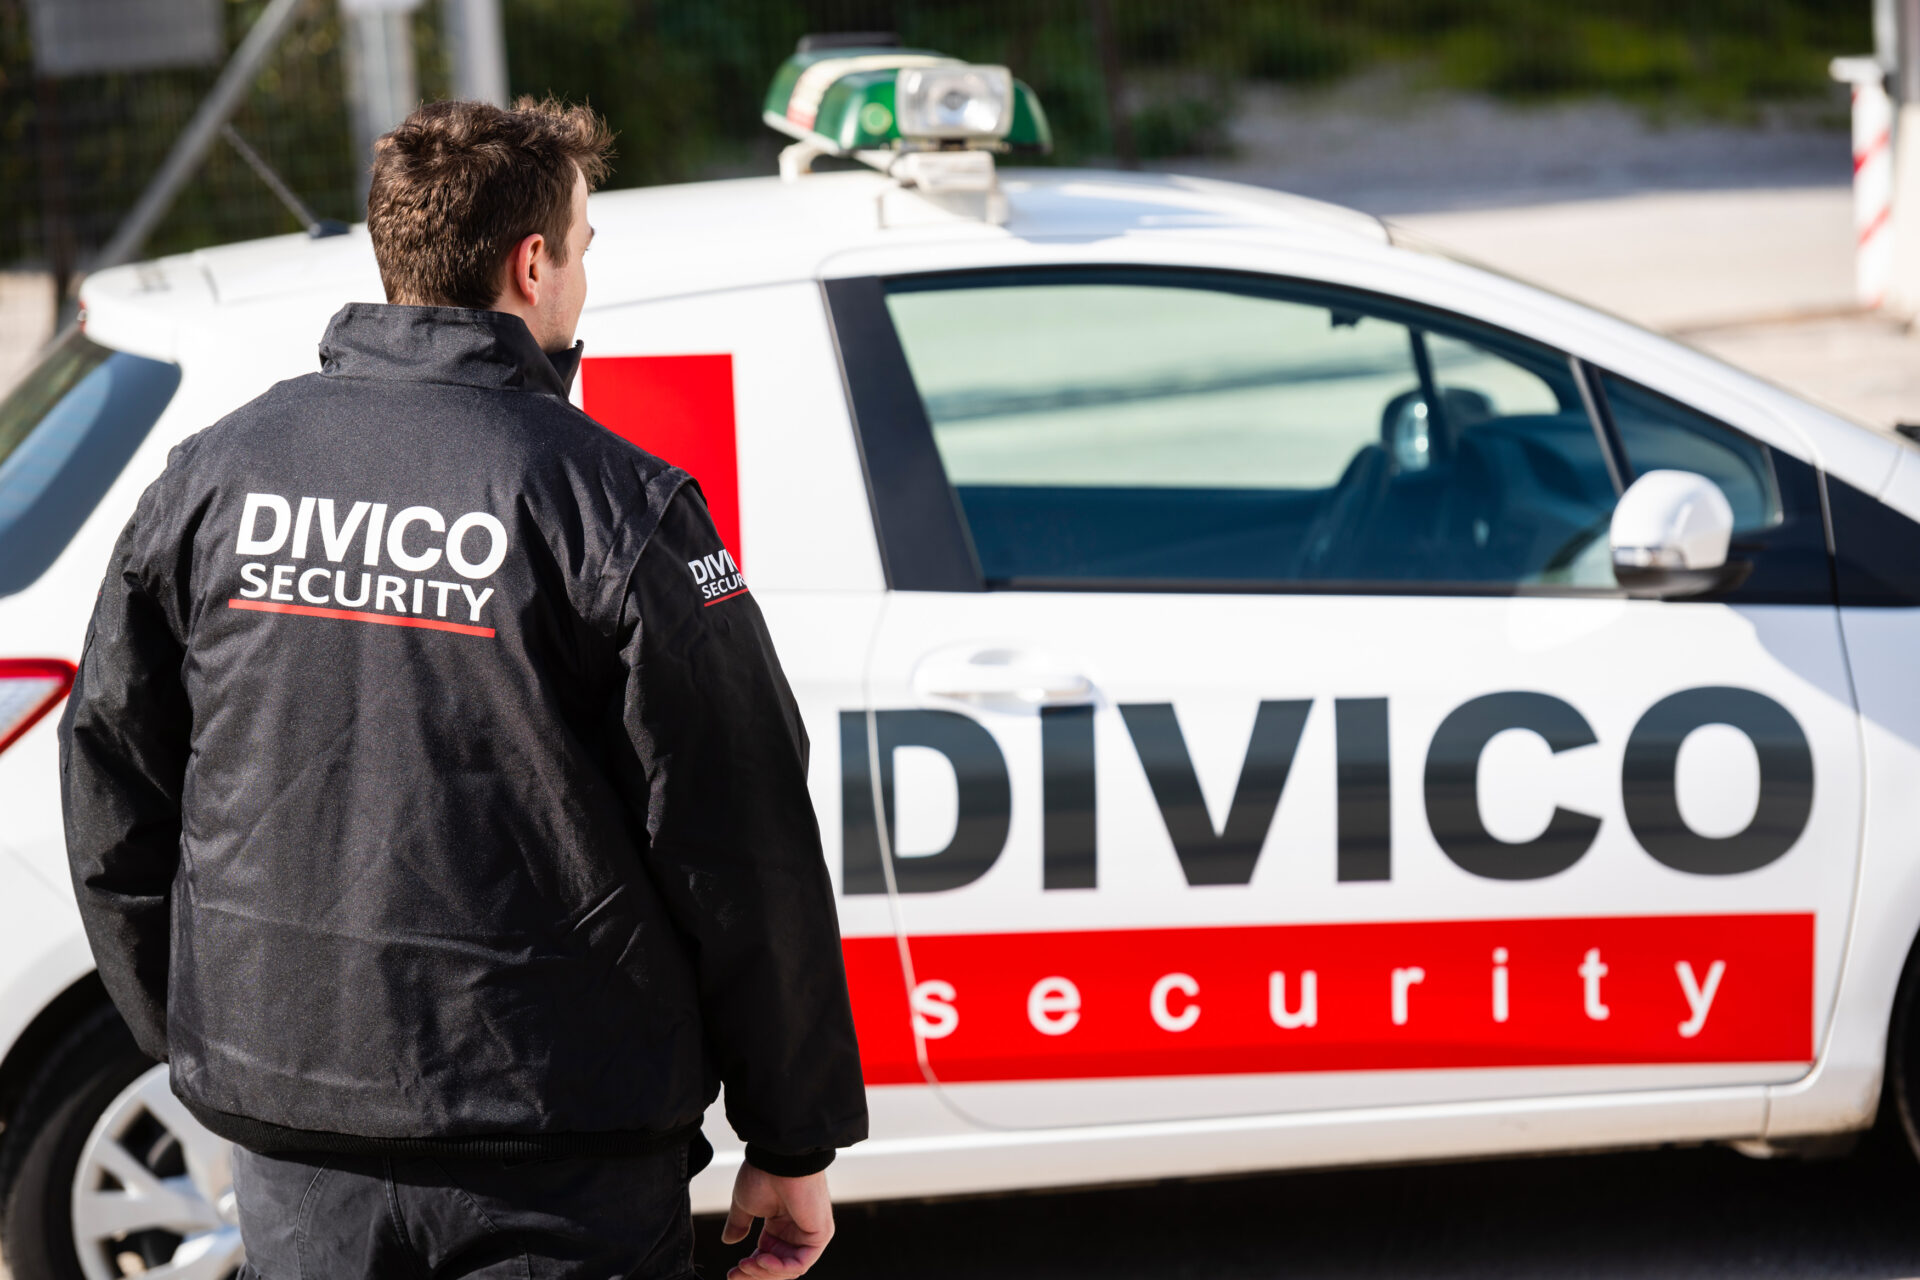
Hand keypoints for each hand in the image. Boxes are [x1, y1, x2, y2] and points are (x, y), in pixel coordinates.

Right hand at [721, 1163, 834, 1278]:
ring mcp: (809, 1234)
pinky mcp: (820, 1235)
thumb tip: (729, 1241)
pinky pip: (801, 1263)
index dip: (749, 1269)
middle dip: (754, 1274)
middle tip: (735, 1274)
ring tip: (746, 1264)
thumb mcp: (745, 1205)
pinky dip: (780, 1268)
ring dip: (764, 1272)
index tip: (731, 1273)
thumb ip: (739, 1225)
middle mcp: (796, 1231)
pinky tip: (762, 1260)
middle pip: (778, 1268)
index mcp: (780, 1225)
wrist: (778, 1161)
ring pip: (789, 1270)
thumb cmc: (763, 1175)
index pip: (767, 1257)